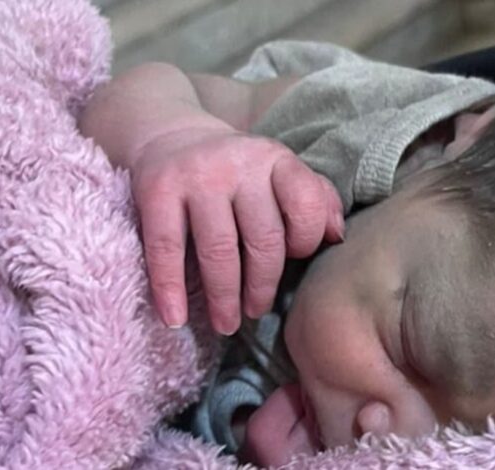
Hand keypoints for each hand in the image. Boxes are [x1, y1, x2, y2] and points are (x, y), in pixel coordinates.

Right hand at [131, 127, 343, 333]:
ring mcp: (198, 177)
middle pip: (263, 238)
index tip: (294, 264)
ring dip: (224, 296)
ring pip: (219, 250)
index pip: (305, 205)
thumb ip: (315, 200)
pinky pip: (166, 249)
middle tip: (256, 312)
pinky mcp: (157, 191)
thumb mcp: (279, 175)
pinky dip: (169, 289)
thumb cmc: (238, 172)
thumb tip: (336, 237)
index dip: (305, 242)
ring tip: (226, 323)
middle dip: (263, 285)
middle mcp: (240, 164)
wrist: (171, 137)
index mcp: (276, 160)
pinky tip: (174, 318)